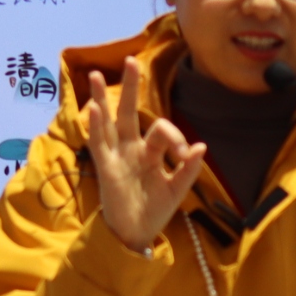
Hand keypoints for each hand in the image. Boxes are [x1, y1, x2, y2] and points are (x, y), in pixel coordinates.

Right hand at [82, 62, 206, 253]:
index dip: (176, 138)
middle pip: (128, 111)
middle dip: (129, 87)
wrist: (137, 235)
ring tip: (93, 74)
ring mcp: (116, 156)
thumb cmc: (154, 210)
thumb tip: (202, 146)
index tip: (185, 158)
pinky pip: (98, 143)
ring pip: (108, 122)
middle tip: (131, 60)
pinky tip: (95, 108)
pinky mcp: (105, 168)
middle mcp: (131, 148)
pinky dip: (96, 126)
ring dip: (101, 98)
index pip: (161, 129)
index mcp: (151, 151)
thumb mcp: (177, 190)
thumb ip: (188, 170)